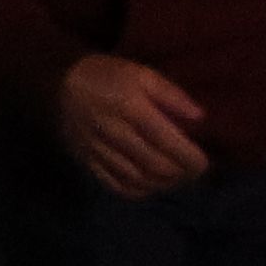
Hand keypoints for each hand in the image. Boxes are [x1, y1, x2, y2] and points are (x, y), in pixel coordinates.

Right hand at [49, 52, 214, 197]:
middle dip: (182, 175)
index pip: (169, 143)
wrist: (60, 84)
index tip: (205, 162)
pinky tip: (150, 185)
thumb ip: (172, 95)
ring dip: (163, 185)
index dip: (191, 159)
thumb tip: (200, 118)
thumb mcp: (142, 73)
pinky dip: (138, 191)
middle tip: (194, 172)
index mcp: (131, 108)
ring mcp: (99, 151)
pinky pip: (116, 185)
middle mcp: (115, 133)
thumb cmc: (108, 75)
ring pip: (138, 180)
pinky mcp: (88, 162)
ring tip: (176, 178)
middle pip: (156, 166)